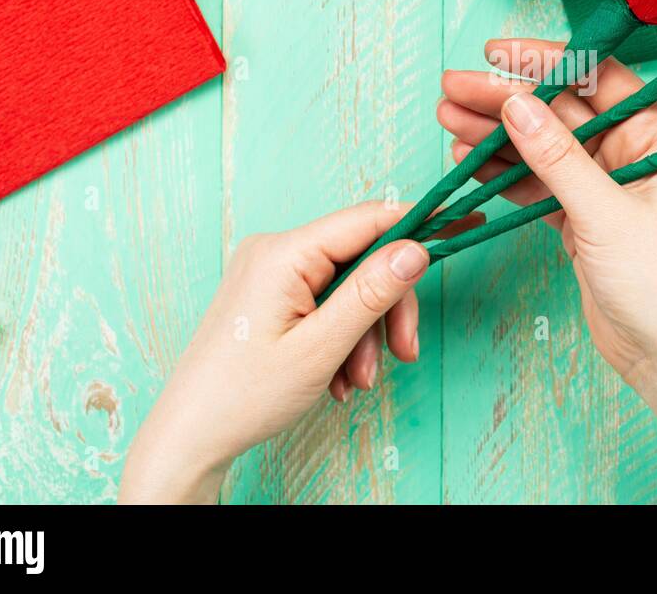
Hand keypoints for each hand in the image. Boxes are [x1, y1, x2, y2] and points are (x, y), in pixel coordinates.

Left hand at [119, 202, 431, 503]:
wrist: (190, 437)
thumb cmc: (244, 395)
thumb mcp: (320, 348)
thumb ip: (371, 294)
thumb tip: (416, 249)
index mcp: (284, 253)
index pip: (369, 219)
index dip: (420, 224)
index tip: (466, 226)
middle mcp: (275, 251)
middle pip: (363, 258)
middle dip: (388, 308)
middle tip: (403, 354)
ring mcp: (270, 272)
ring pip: (348, 286)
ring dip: (365, 333)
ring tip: (355, 382)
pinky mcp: (270, 294)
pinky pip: (325, 302)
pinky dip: (341, 338)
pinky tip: (337, 377)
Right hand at [437, 39, 656, 388]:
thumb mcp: (606, 214)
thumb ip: (557, 159)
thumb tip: (516, 106)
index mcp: (654, 137)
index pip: (596, 80)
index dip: (544, 62)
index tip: (495, 53)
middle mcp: (630, 155)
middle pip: (559, 112)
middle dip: (504, 99)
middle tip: (452, 89)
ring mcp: (603, 190)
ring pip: (541, 149)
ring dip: (495, 135)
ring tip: (447, 119)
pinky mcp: (582, 223)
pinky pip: (536, 186)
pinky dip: (503, 175)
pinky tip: (469, 161)